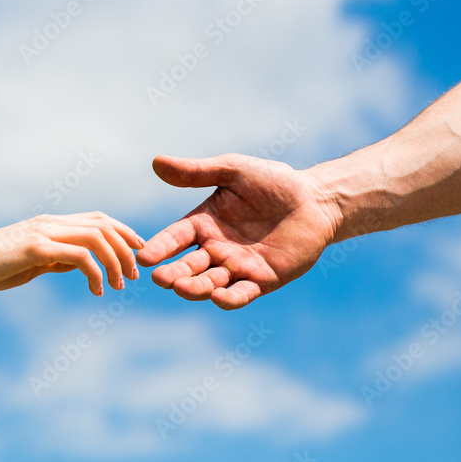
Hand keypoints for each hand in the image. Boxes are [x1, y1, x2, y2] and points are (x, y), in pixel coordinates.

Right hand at [0, 212, 143, 294]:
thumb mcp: (31, 262)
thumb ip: (55, 259)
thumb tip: (79, 264)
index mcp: (50, 224)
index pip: (98, 219)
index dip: (123, 232)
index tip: (138, 252)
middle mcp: (50, 223)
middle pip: (104, 225)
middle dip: (126, 249)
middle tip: (133, 276)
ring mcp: (43, 232)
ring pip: (97, 238)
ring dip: (115, 262)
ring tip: (119, 286)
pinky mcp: (36, 248)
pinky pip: (80, 256)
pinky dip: (95, 273)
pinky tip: (96, 291)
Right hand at [136, 154, 338, 308]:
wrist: (314, 200)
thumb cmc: (272, 181)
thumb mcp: (233, 171)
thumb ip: (197, 172)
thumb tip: (156, 162)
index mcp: (204, 223)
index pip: (175, 237)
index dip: (160, 247)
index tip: (145, 256)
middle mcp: (216, 248)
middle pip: (189, 266)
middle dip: (174, 274)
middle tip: (160, 279)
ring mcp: (237, 267)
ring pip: (210, 282)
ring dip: (195, 287)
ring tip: (183, 287)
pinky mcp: (261, 280)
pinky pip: (241, 293)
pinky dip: (229, 299)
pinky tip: (218, 298)